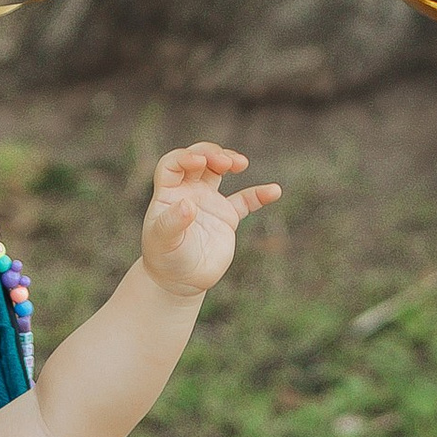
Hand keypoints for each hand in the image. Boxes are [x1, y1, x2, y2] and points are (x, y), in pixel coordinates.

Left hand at [139, 145, 280, 301]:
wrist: (181, 282)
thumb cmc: (165, 260)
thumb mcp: (163, 241)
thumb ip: (172, 222)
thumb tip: (187, 205)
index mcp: (169, 192)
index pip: (174, 163)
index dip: (185, 156)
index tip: (199, 162)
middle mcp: (188, 192)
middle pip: (199, 159)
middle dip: (211, 154)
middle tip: (225, 163)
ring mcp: (209, 202)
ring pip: (219, 170)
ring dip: (230, 160)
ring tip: (241, 163)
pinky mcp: (227, 218)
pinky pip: (245, 201)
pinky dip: (259, 195)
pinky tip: (274, 191)